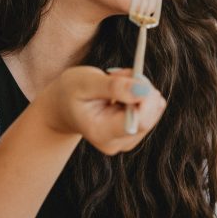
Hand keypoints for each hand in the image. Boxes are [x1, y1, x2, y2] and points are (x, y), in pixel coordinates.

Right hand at [40, 66, 166, 154]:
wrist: (63, 106)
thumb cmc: (71, 92)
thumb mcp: (86, 83)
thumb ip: (114, 87)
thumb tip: (144, 89)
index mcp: (100, 133)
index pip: (139, 121)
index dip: (145, 98)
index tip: (135, 76)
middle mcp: (116, 143)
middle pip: (149, 116)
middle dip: (142, 89)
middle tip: (120, 74)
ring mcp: (126, 141)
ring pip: (153, 111)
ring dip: (140, 89)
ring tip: (115, 83)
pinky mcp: (134, 133)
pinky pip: (151, 110)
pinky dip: (141, 94)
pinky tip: (122, 91)